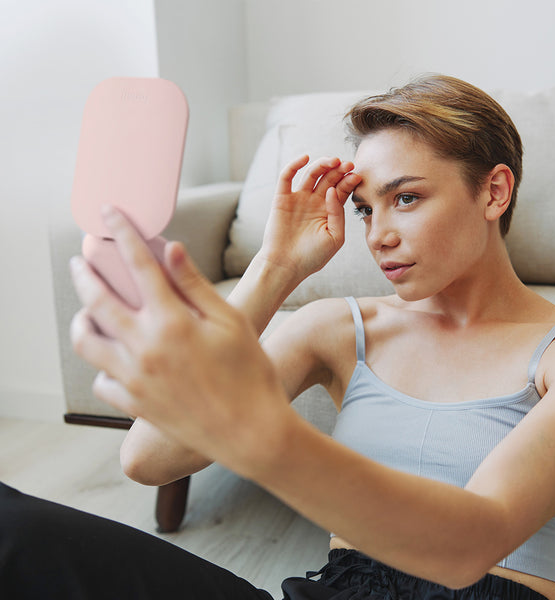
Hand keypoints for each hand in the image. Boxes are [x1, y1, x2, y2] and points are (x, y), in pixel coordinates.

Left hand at [70, 207, 291, 474]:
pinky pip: (102, 380)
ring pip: (87, 342)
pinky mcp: (135, 404)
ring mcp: (135, 379)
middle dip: (86, 271)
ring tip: (86, 309)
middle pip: (98, 299)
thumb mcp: (231, 321)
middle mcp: (144, 348)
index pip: (138, 264)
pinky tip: (115, 358)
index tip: (110, 213)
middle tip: (82, 259)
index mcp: (171, 322)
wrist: (251, 432)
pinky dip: (103, 364)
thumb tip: (171, 249)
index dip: (122, 232)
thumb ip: (196, 285)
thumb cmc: (250, 373)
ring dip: (81, 318)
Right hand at [258, 155, 360, 281]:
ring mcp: (298, 199)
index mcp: (328, 211)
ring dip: (322, 164)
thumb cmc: (312, 257)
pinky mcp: (281, 199)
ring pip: (311, 174)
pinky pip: (287, 177)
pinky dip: (294, 165)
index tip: (357, 175)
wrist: (286, 266)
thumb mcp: (335, 238)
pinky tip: (305, 158)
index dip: (349, 181)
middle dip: (339, 170)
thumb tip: (333, 190)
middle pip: (328, 179)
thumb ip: (338, 214)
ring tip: (333, 161)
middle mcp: (314, 202)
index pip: (341, 190)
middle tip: (347, 164)